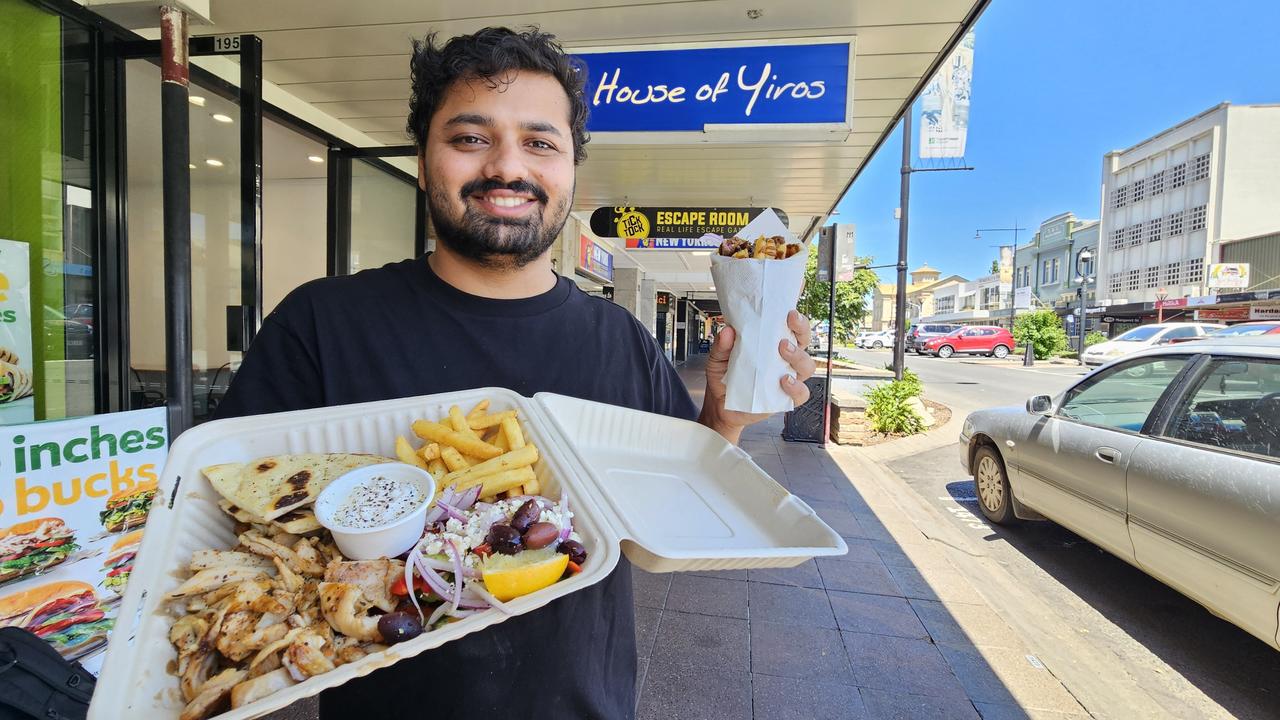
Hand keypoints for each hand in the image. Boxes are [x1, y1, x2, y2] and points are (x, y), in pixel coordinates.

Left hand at [699, 310, 817, 443]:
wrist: (720, 405)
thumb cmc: (725, 378)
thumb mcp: (718, 358)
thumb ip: (722, 345)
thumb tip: (727, 331)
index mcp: (772, 344)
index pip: (791, 327)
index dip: (797, 320)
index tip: (790, 313)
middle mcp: (784, 359)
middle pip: (804, 342)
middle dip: (802, 332)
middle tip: (785, 332)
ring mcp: (787, 378)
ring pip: (807, 366)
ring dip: (798, 357)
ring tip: (783, 352)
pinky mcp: (785, 397)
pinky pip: (801, 393)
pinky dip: (796, 387)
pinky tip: (784, 381)